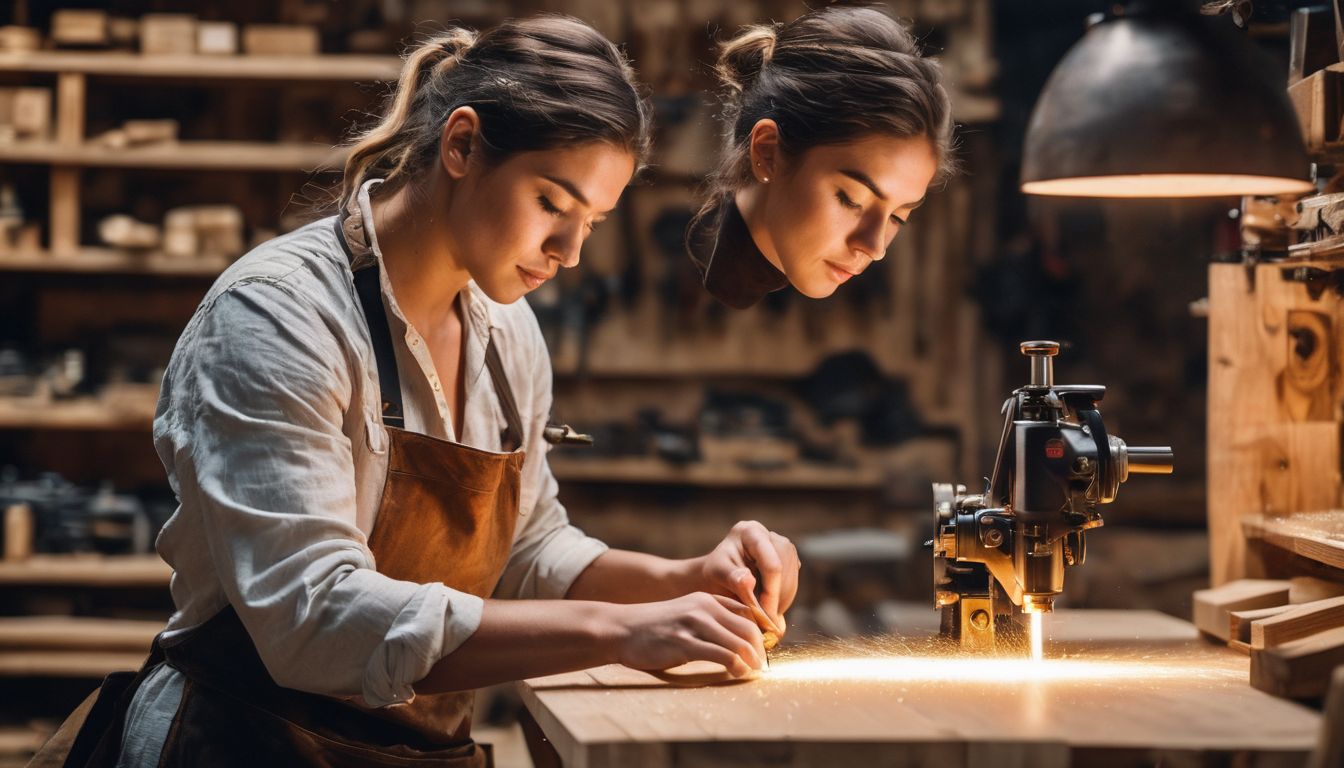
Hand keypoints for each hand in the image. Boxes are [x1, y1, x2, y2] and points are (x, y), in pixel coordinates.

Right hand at [610, 592, 764, 676]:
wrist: (621, 628)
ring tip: (752, 671)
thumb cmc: (656, 627)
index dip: (761, 633)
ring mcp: (693, 624)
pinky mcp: (684, 643)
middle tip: (761, 665)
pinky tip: (736, 672)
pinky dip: (735, 665)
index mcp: (707, 599)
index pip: (747, 613)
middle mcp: (704, 607)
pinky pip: (721, 654)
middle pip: (748, 628)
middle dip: (760, 649)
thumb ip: (711, 620)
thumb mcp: (687, 614)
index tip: (764, 649)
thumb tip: (738, 639)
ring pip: (738, 641)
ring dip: (751, 660)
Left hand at [700, 521, 800, 632]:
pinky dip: (784, 598)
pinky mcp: (788, 560)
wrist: (718, 576)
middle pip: (786, 568)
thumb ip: (732, 577)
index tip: (766, 615)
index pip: (772, 564)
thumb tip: (749, 582)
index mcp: (751, 532)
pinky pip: (793, 581)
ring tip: (766, 615)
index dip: (772, 592)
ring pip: (792, 576)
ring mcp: (782, 547)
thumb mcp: (716, 574)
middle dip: (778, 597)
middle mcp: (771, 536)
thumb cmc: (715, 574)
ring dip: (783, 599)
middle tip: (767, 619)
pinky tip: (770, 607)